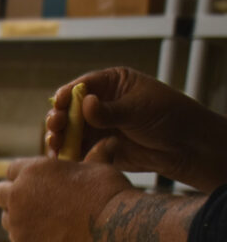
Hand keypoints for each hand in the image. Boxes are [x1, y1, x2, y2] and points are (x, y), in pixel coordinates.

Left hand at [0, 157, 133, 241]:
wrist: (111, 229)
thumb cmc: (107, 194)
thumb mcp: (93, 167)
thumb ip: (81, 161)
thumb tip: (106, 143)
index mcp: (32, 169)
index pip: (13, 169)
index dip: (23, 176)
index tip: (33, 183)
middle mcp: (18, 193)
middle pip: (1, 192)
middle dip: (13, 195)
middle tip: (31, 202)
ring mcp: (17, 219)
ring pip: (6, 217)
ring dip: (18, 217)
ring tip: (41, 220)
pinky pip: (16, 236)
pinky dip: (26, 235)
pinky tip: (44, 235)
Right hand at [45, 67, 226, 192]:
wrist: (184, 147)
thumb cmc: (168, 117)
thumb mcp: (139, 109)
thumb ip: (110, 110)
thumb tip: (84, 103)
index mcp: (112, 84)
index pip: (82, 86)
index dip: (66, 94)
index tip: (58, 103)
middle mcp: (100, 103)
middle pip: (70, 109)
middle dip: (60, 118)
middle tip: (56, 127)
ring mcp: (97, 126)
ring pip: (69, 131)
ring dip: (60, 137)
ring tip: (56, 144)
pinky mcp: (97, 146)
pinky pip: (77, 149)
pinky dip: (68, 153)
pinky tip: (62, 158)